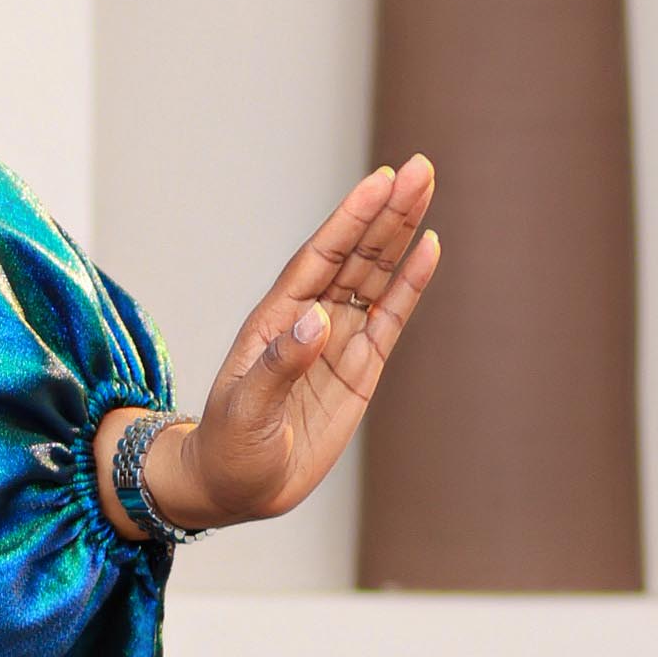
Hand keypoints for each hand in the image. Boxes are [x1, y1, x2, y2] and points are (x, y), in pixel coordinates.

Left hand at [101, 158, 439, 538]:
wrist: (236, 487)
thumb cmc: (228, 447)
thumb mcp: (246, 410)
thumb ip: (281, 366)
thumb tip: (317, 321)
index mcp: (276, 318)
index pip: (320, 258)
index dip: (350, 220)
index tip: (380, 181)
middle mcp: (309, 319)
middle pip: (355, 255)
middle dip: (386, 212)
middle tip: (420, 168)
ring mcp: (338, 341)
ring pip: (376, 277)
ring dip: (401, 235)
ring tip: (426, 188)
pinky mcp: (361, 369)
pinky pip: (391, 320)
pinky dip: (410, 286)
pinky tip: (428, 250)